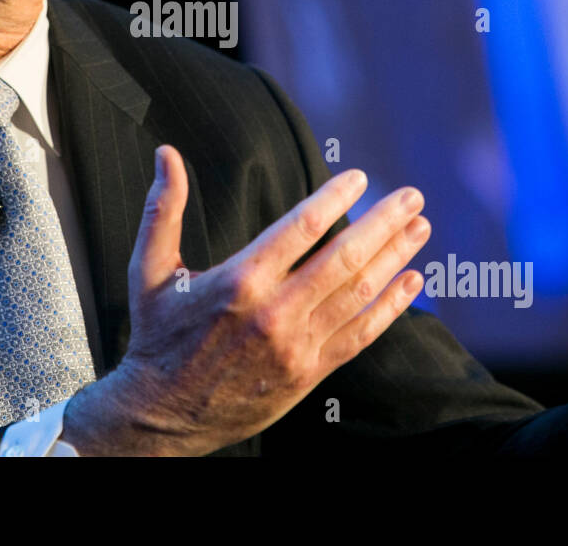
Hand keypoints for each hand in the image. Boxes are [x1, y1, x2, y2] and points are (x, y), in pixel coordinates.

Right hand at [61, 144, 430, 455]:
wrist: (163, 414)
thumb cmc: (157, 336)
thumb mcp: (147, 269)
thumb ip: (162, 209)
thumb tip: (166, 154)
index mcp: (239, 281)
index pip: (300, 229)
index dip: (335, 199)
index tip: (360, 178)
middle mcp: (274, 312)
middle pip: (343, 258)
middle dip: (383, 223)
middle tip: (411, 197)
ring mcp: (296, 346)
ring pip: (358, 294)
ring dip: (395, 257)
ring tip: (420, 228)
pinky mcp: (309, 373)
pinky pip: (360, 336)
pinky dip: (391, 308)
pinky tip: (411, 282)